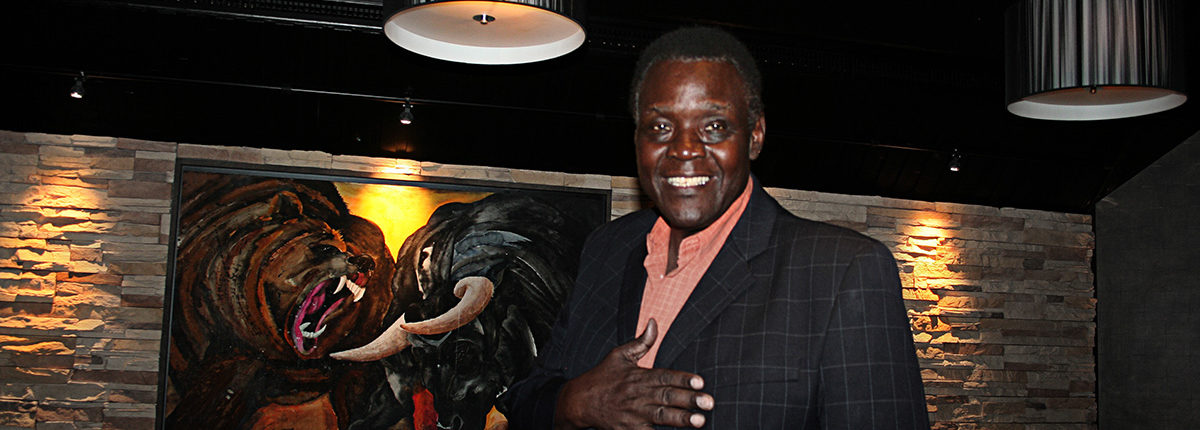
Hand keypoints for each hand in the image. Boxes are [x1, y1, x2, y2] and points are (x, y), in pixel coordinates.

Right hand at [554, 319, 713, 428]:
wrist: (578, 402)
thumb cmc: (602, 377)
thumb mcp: (620, 355)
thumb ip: (642, 342)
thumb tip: (654, 322)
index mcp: (638, 376)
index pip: (664, 376)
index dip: (683, 379)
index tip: (700, 381)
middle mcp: (638, 395)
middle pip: (667, 397)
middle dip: (689, 400)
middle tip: (708, 402)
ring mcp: (633, 414)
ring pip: (661, 416)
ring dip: (681, 419)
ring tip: (699, 421)